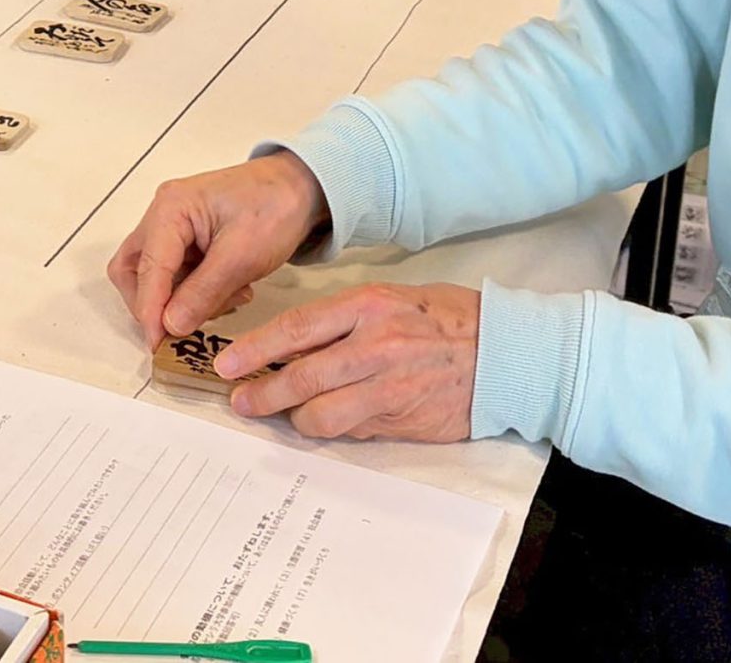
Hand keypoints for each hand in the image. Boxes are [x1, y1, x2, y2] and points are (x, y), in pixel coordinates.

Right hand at [107, 153, 327, 345]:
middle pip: (133, 270)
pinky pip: (177, 275)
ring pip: (154, 276)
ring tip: (225, 300)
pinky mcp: (188, 239)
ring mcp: (174, 227)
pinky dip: (196, 292)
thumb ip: (203, 293)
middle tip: (184, 327)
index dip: (149, 310)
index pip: (147, 268)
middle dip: (154, 304)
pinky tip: (231, 290)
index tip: (157, 344)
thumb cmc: (275, 209)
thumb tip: (170, 326)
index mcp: (171, 209)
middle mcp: (163, 215)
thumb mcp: (242, 256)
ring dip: (180, 300)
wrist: (302, 188)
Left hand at [218, 282, 480, 442]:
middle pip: (300, 377)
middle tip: (240, 403)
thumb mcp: (392, 300)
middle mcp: (375, 345)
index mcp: (367, 306)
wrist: (504, 352)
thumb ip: (343, 322)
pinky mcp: (402, 419)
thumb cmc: (445, 319)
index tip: (226, 365)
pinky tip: (332, 420)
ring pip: (321, 415)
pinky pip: (352, 431)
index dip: (254, 349)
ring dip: (296, 419)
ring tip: (288, 415)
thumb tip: (293, 350)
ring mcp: (390, 387)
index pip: (295, 329)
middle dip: (262, 394)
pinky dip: (335, 428)